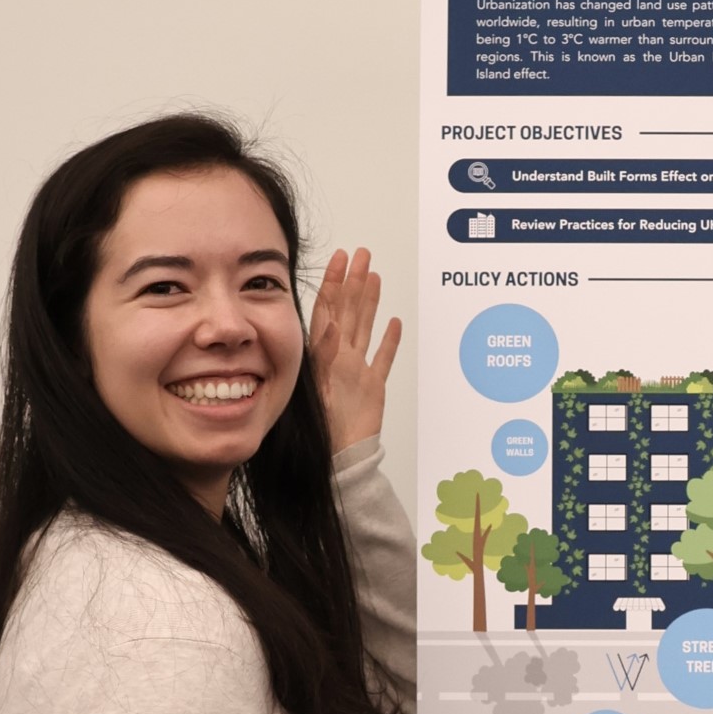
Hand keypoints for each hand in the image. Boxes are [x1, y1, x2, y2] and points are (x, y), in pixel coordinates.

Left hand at [308, 248, 400, 452]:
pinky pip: (382, 358)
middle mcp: (340, 358)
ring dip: (369, 301)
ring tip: (374, 276)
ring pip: (365, 327)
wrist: (338, 458)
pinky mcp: (373, 388)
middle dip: (354, 281)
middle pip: (349, 311)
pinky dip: (388, 341)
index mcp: (324, 355)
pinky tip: (393, 323)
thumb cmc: (321, 429)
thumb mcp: (319, 388)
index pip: (329, 309)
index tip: (340, 258)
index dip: (334, 282)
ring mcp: (358, 371)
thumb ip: (326, 355)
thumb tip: (331, 323)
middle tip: (361, 255)